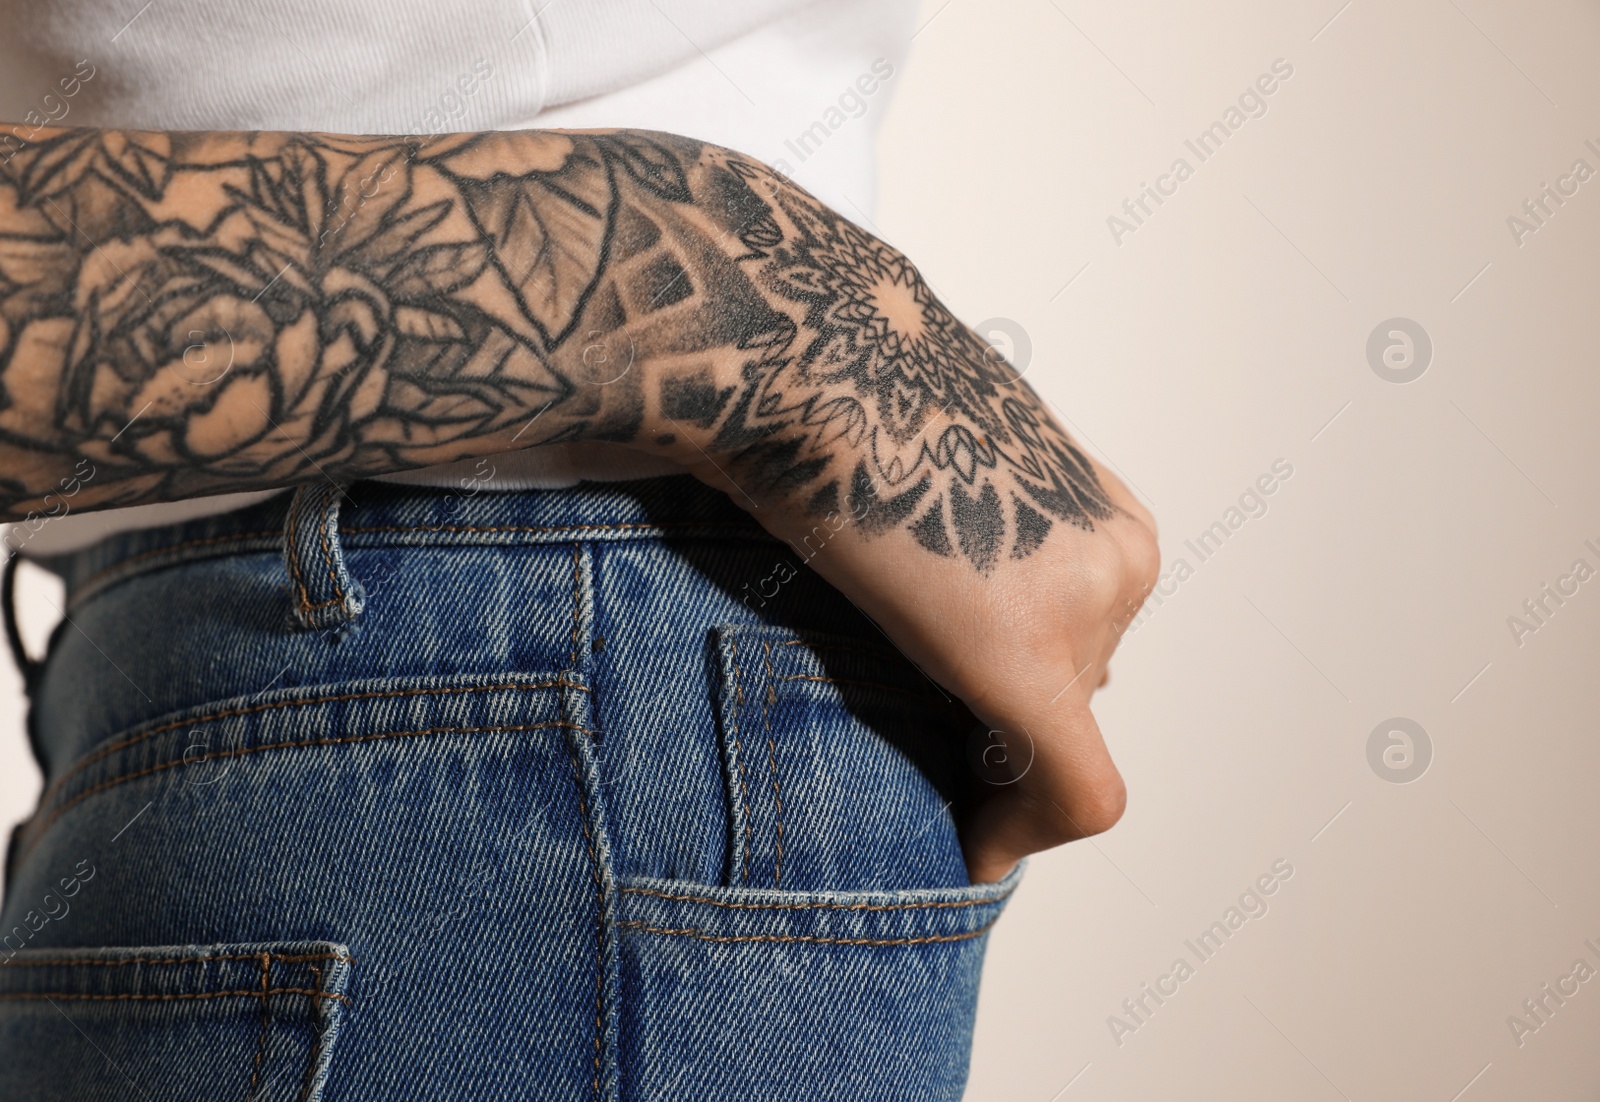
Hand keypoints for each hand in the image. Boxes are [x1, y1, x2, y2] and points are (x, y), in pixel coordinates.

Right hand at [645, 152, 1160, 881]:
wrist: (799, 341)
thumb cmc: (837, 375)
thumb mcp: (930, 450)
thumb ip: (962, 524)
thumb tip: (925, 589)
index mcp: (1097, 508)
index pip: (1082, 637)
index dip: (1017, 694)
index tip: (956, 724)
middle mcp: (1116, 558)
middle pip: (1073, 685)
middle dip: (998, 715)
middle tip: (902, 711)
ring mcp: (1084, 607)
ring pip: (1058, 738)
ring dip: (987, 752)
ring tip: (890, 720)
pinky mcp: (1030, 658)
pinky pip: (1073, 790)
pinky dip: (1023, 838)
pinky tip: (972, 855)